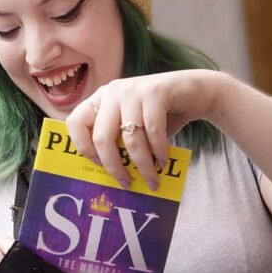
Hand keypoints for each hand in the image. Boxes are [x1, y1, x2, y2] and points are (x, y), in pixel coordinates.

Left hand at [66, 69, 227, 188]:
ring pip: (130, 138)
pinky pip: (152, 131)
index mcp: (100, 100)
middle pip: (101, 137)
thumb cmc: (160, 116)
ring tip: (152, 180)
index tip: (98, 165)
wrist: (196, 92)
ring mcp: (133, 90)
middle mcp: (112, 92)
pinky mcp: (155, 91)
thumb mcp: (132, 126)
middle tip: (126, 183)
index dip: (83, 147)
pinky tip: (163, 162)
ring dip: (143, 165)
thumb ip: (118, 142)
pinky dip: (158, 151)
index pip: (75, 122)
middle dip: (114, 166)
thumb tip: (109, 175)